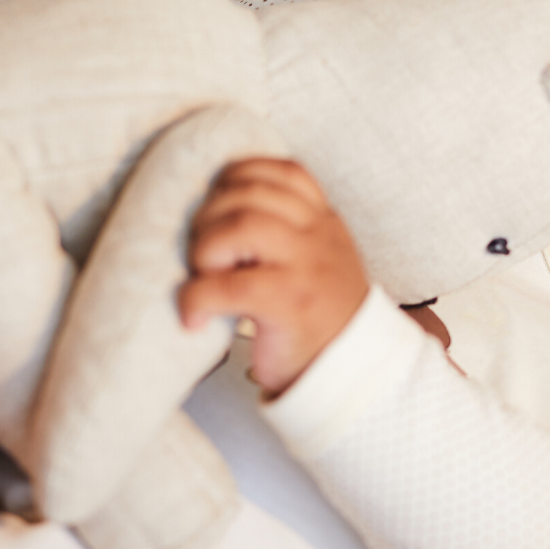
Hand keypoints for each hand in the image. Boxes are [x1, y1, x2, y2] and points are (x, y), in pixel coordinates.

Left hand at [180, 159, 367, 396]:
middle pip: (251, 192)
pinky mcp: (289, 305)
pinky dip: (198, 298)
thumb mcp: (315, 263)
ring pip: (241, 226)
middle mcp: (318, 237)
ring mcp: (306, 268)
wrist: (354, 376)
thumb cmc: (319, 322)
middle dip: (210, 215)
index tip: (217, 205)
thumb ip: (286, 232)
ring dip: (206, 249)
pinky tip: (195, 318)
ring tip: (204, 278)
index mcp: (324, 222)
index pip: (283, 171)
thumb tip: (218, 210)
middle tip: (203, 255)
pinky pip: (230, 285)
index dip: (238, 178)